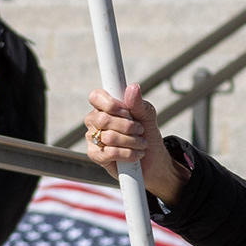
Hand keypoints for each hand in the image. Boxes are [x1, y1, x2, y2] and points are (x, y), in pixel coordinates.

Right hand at [85, 84, 187, 203]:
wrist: (152, 157)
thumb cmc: (146, 132)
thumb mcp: (147, 115)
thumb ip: (138, 103)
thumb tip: (133, 87)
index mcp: (104, 106)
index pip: (96, 97)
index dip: (111, 104)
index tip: (128, 112)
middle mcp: (94, 120)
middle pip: (103, 119)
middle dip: (127, 126)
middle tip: (140, 129)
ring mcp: (92, 138)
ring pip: (109, 137)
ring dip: (132, 141)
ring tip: (142, 143)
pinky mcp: (95, 155)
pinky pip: (109, 153)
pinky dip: (128, 154)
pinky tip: (136, 153)